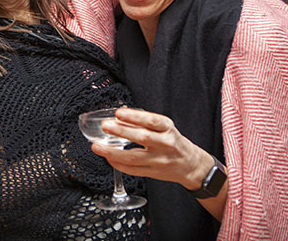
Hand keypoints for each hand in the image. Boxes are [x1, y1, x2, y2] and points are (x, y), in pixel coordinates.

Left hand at [90, 107, 213, 189]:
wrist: (190, 164)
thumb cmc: (173, 142)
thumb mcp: (165, 128)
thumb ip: (145, 122)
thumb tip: (118, 117)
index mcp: (168, 129)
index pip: (152, 120)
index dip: (135, 116)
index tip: (119, 113)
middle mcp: (165, 144)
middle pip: (142, 137)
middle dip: (121, 131)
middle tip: (105, 126)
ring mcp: (159, 160)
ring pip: (133, 157)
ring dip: (112, 152)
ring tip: (97, 147)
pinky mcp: (153, 173)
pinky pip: (132, 170)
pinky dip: (117, 164)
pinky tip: (108, 158)